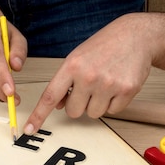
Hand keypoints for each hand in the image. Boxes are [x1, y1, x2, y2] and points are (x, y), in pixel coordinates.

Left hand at [24, 14, 153, 132]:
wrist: (135, 35)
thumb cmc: (104, 45)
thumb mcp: (78, 57)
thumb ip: (65, 80)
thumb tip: (57, 105)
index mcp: (72, 65)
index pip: (50, 95)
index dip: (38, 115)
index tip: (29, 129)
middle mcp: (88, 76)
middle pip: (73, 112)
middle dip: (78, 104)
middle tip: (87, 88)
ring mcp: (108, 84)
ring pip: (93, 114)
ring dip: (96, 104)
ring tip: (103, 83)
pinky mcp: (127, 91)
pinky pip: (113, 111)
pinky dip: (113, 102)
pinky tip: (116, 84)